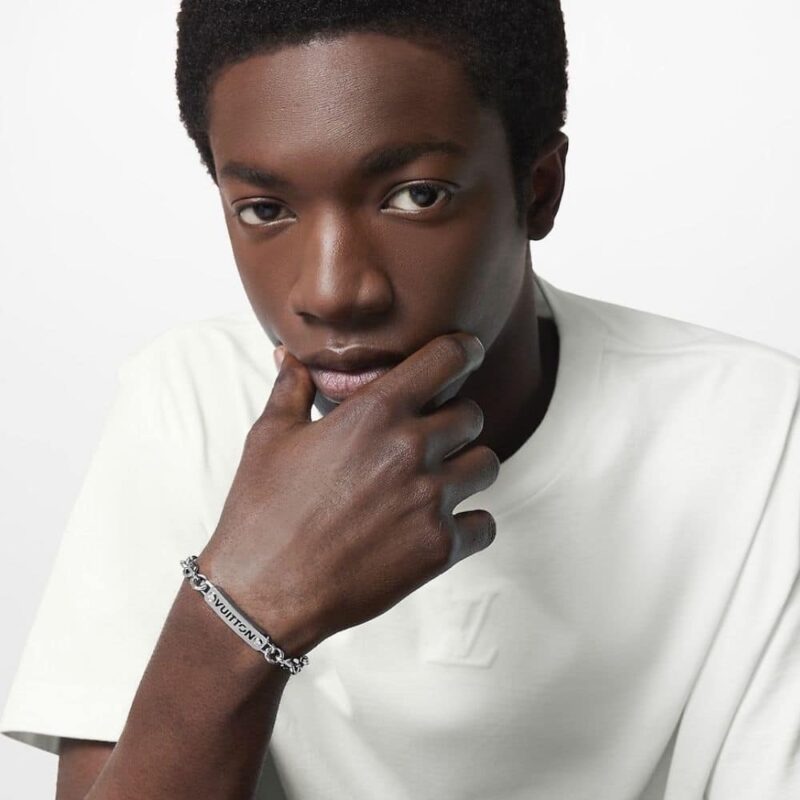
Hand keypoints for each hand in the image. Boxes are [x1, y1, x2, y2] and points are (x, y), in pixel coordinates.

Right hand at [199, 332, 499, 654]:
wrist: (263, 592)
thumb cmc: (262, 510)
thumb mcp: (270, 438)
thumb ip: (290, 388)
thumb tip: (288, 354)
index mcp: (375, 413)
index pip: (448, 357)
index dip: (464, 350)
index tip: (466, 353)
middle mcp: (412, 449)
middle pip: (473, 415)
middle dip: (455, 422)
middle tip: (428, 439)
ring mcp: (430, 500)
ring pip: (487, 465)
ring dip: (467, 468)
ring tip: (435, 482)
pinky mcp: (439, 548)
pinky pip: (485, 524)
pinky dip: (468, 524)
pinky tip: (435, 526)